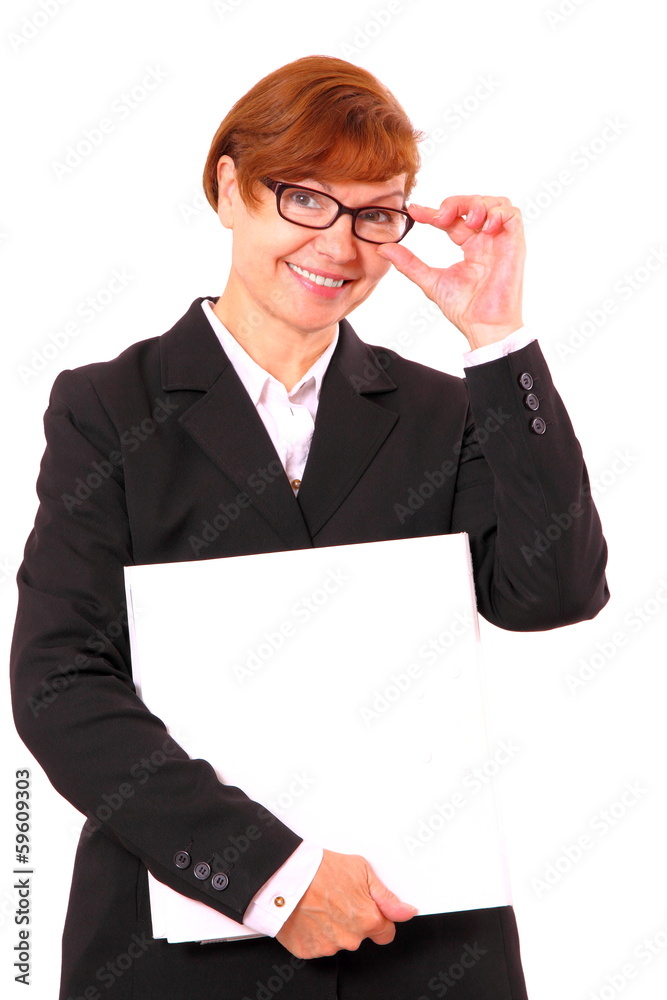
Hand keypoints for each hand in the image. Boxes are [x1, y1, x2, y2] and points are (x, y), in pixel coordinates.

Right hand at [275, 849, 417, 959]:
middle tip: (338, 898)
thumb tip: (406, 911)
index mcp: (368, 919)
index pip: (386, 932)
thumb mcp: (362, 870)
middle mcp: (350, 938)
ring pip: (338, 941)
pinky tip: (309, 915)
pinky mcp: (308, 950)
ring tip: (320, 904)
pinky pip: (317, 945)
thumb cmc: (320, 869)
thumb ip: (387, 897)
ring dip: (333, 927)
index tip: (367, 908)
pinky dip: (314, 933)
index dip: (378, 917)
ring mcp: (328, 946)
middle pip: (360, 936)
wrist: (285, 875)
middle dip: (353, 921)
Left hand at [377, 195, 525, 350]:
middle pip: (474, 203)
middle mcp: (486, 240)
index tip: (414, 211)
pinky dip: (497, 213)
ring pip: (495, 203)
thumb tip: (384, 249)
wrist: (483, 325)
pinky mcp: (515, 244)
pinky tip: (482, 227)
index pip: (453, 218)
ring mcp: (501, 241)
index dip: (434, 211)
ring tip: (465, 221)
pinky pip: (512, 215)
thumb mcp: (430, 280)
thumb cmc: (464, 308)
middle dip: (456, 203)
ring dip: (477, 204)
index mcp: (470, 246)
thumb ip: (409, 263)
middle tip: (439, 217)